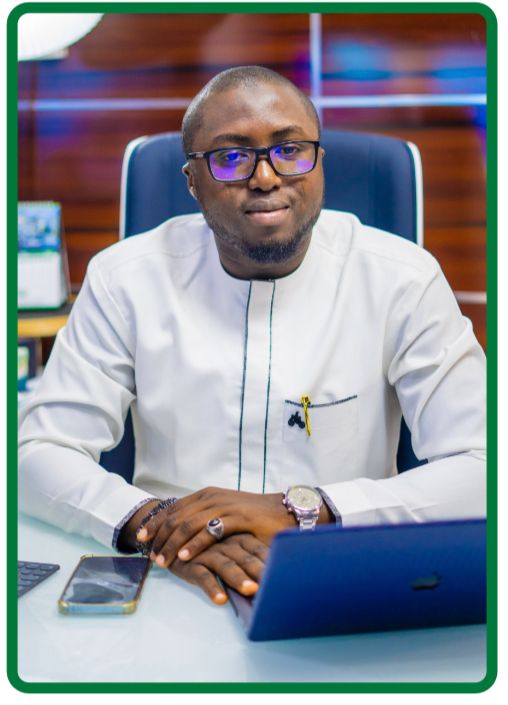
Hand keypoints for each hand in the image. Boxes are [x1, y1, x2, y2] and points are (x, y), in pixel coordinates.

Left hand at [136, 487, 297, 567]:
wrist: (283, 511)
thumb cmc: (253, 517)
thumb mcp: (224, 514)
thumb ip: (205, 519)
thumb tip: (181, 533)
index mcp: (206, 494)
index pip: (174, 508)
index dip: (156, 523)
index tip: (141, 538)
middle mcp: (212, 497)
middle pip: (176, 516)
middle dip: (159, 536)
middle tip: (149, 555)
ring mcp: (224, 506)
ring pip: (188, 524)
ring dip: (172, 543)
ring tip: (162, 561)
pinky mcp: (237, 518)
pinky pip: (209, 531)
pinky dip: (193, 544)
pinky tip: (183, 556)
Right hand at [168, 533, 267, 604]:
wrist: (174, 535)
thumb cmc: (210, 545)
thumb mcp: (231, 546)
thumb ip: (249, 558)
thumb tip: (277, 576)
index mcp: (238, 537)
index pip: (258, 548)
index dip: (271, 559)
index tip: (286, 572)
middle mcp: (226, 543)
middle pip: (245, 557)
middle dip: (259, 569)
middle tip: (273, 582)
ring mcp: (209, 552)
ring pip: (226, 565)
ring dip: (239, 578)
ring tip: (251, 590)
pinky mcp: (192, 563)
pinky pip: (202, 576)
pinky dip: (211, 587)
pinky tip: (220, 599)